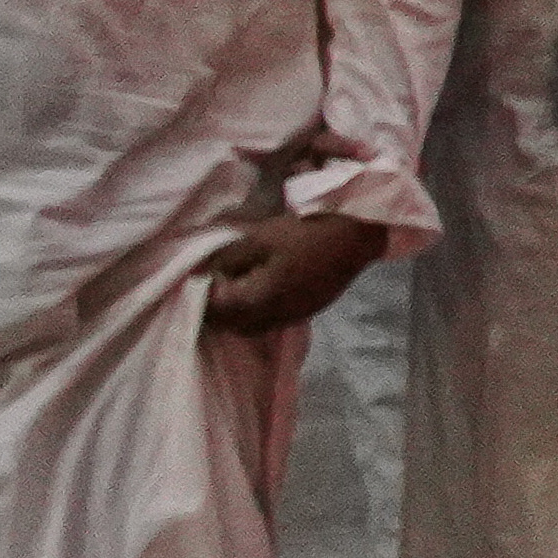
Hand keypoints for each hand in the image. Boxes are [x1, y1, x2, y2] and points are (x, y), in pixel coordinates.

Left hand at [198, 205, 397, 339]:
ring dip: (242, 312)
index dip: (204, 297)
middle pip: (235, 326)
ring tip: (240, 285)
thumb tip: (208, 274)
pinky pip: (276, 319)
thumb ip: (227, 260)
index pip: (218, 312)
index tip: (200, 277)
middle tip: (217, 282)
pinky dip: (263, 310)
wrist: (357, 232)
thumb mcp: (258, 238)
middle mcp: (277, 317)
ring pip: (256, 326)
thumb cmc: (305, 231)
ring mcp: (296, 315)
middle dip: (220, 309)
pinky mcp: (311, 310)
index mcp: (261, 300)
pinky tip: (267, 287)